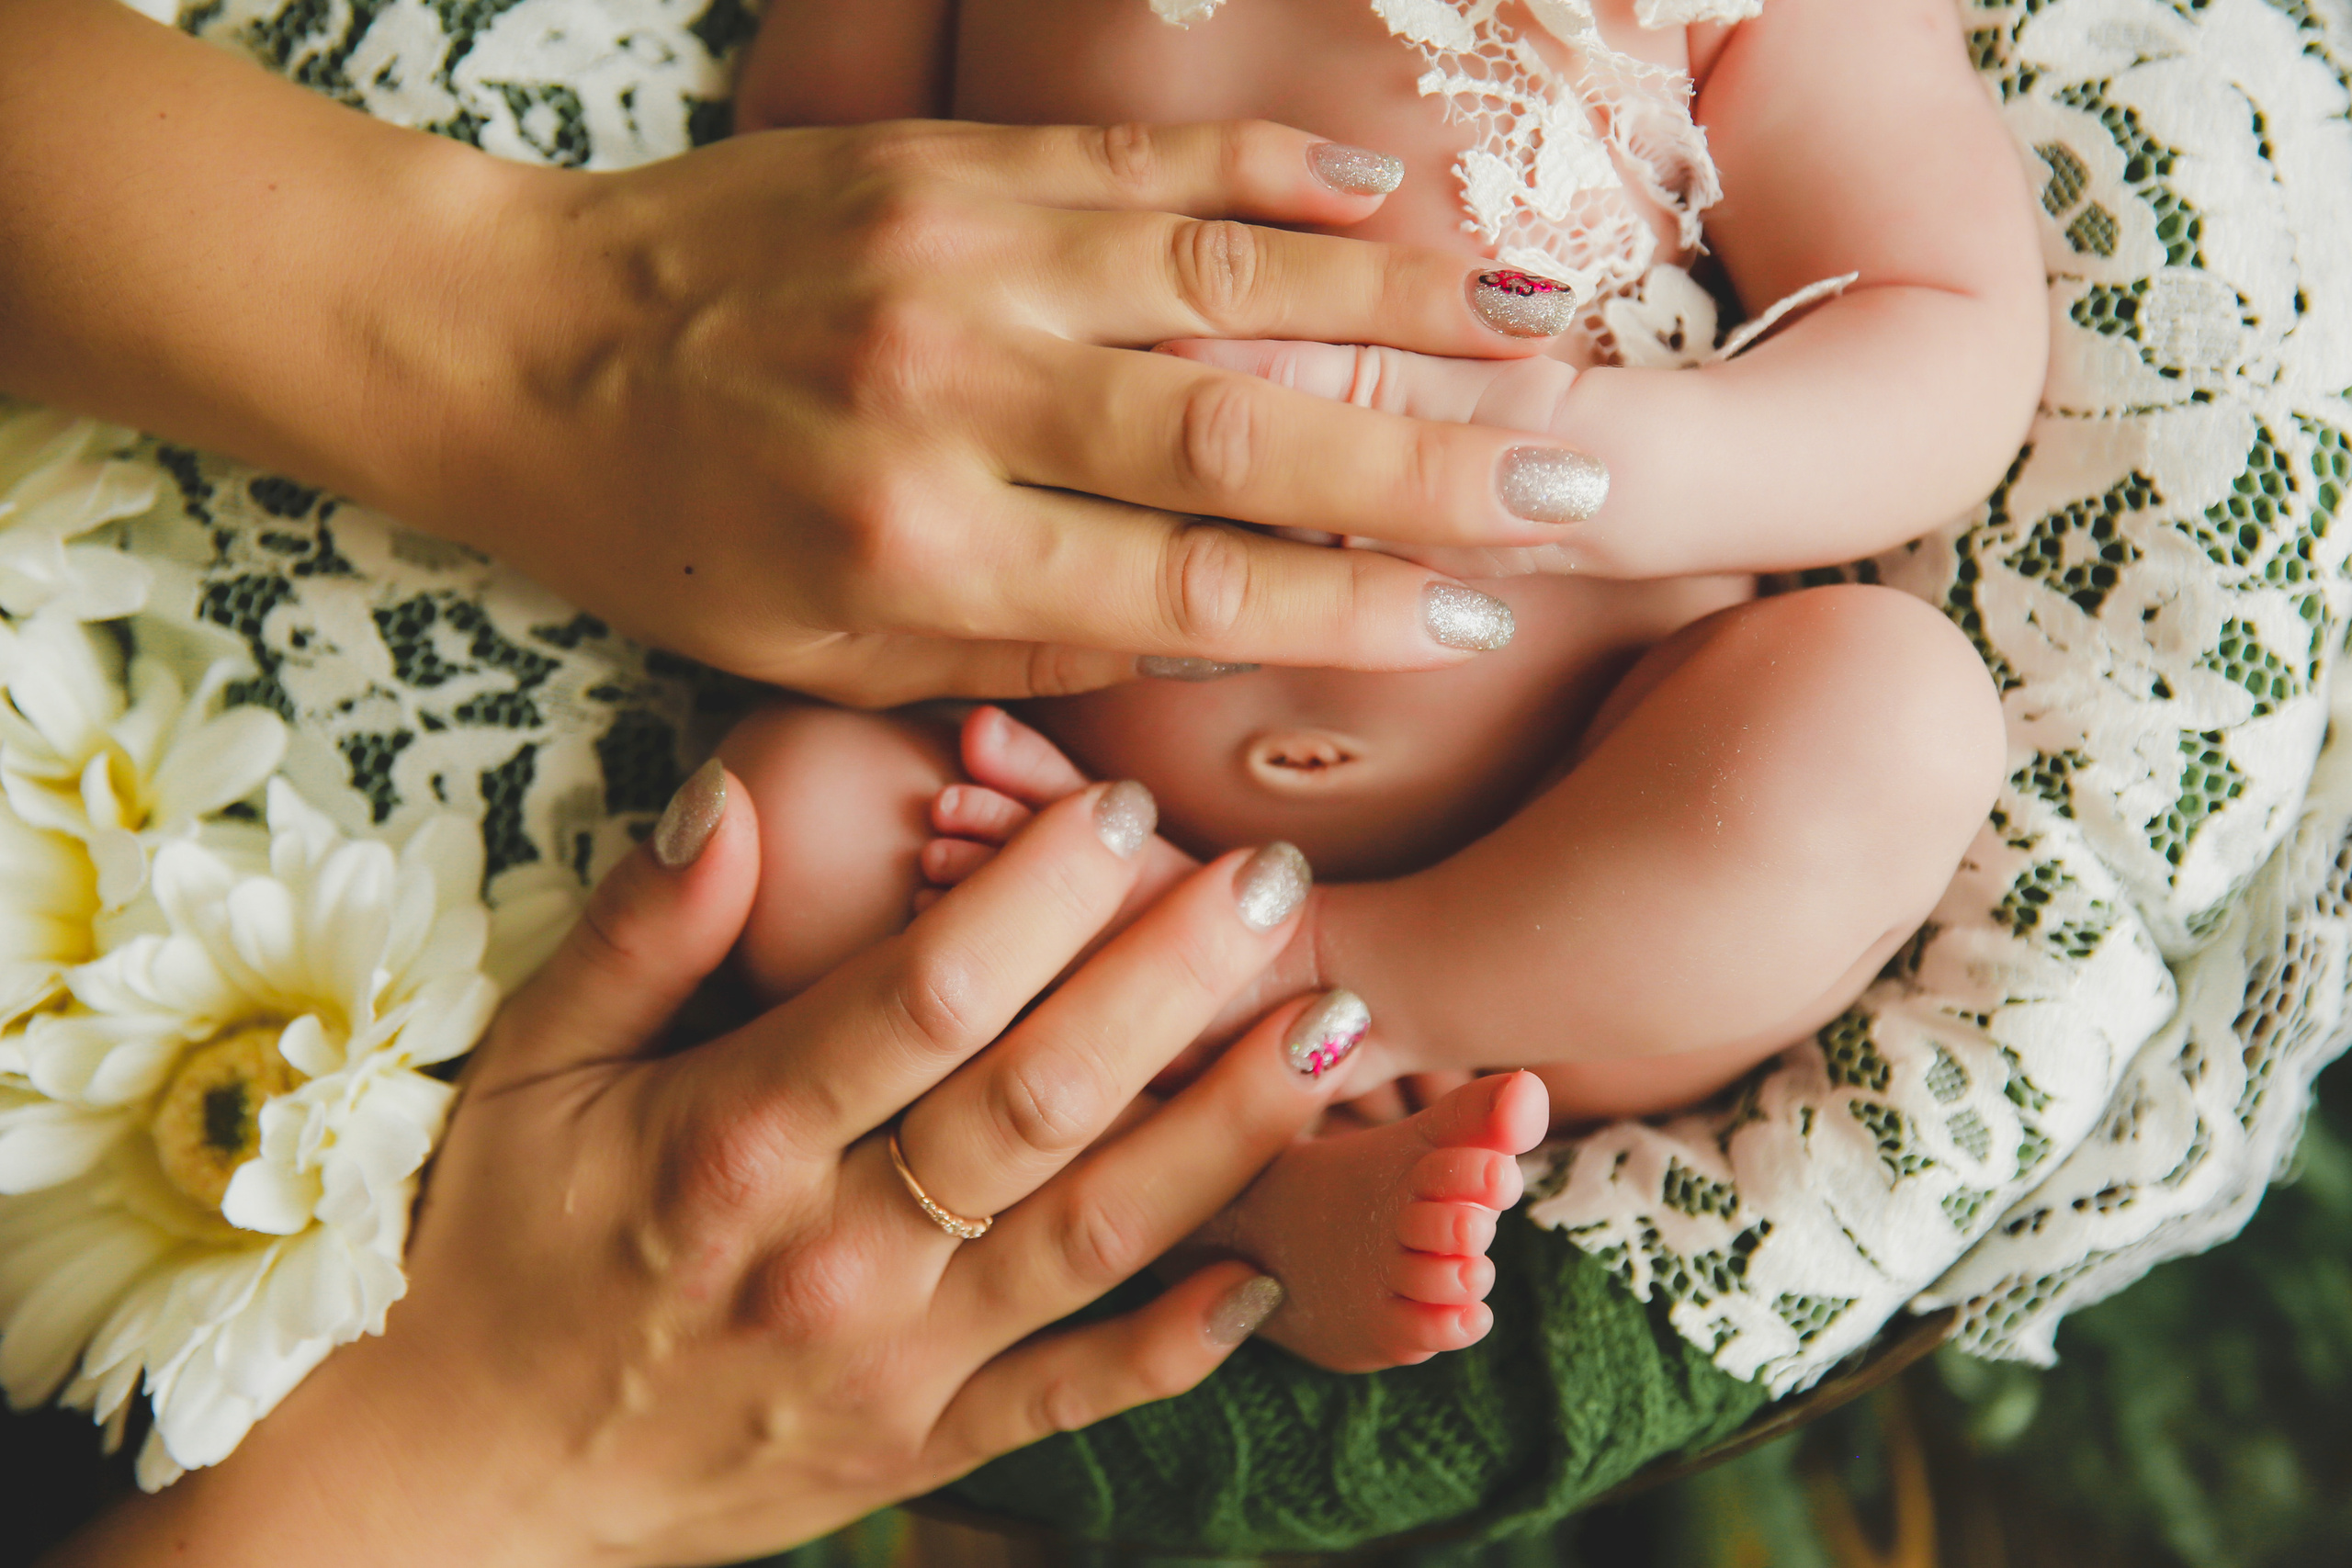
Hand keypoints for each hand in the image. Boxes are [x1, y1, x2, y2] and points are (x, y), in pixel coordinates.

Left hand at [0, 0, 1597, 706]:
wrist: (515, 344)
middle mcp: (958, 399)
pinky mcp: (943, 160)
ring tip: (1545, 322)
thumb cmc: (674, 534)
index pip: (1194, 592)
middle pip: (1243, 431)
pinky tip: (1389, 198)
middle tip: (1581, 475)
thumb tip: (1219, 641)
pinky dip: (1276, 178)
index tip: (1482, 617)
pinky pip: (1143, 166)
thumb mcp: (830, 658)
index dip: (1353, 606)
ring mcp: (956, 259)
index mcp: (925, 554)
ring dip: (1400, 300)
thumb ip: (1028, 653)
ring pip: (1223, 274)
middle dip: (1431, 459)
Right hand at [52, 772, 1350, 1567]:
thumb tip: (733, 792)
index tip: (1123, 803)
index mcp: (733, 1140)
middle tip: (1274, 881)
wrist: (457, 1479)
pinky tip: (1268, 1273)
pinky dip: (1176, 1345)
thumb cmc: (494, 1249)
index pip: (923, 995)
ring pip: (1092, 1236)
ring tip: (1331, 1033)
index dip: (1041, 894)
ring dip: (1226, 1134)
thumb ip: (637, 929)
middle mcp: (832, 1253)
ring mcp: (890, 1363)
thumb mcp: (525, 1070)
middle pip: (1038, 1101)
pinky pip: (1074, 1398)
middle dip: (1173, 983)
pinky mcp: (918, 1444)